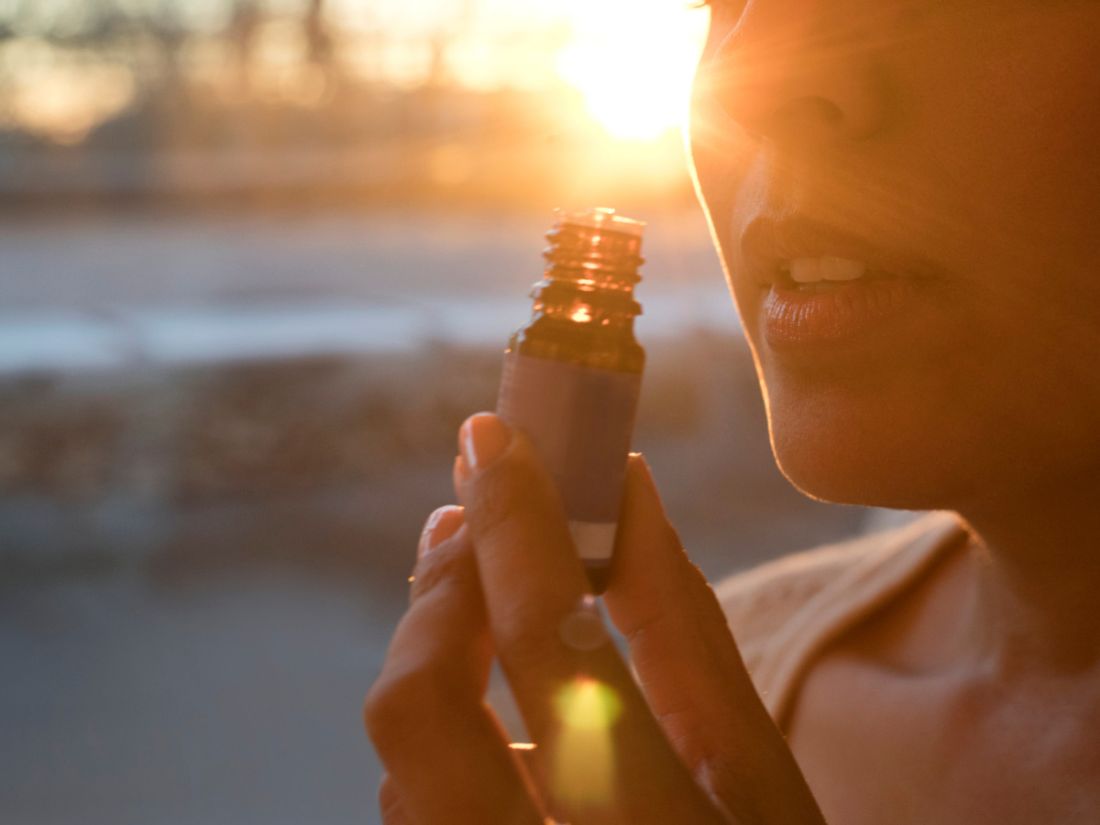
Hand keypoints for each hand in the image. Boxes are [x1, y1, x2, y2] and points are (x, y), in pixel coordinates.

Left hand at [365, 413, 825, 823]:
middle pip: (421, 707)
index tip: (491, 435)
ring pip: (398, 764)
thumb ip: (684, 624)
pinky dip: (441, 734)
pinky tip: (492, 708)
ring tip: (479, 592)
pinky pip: (413, 810)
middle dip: (439, 591)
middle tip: (471, 518)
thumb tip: (625, 485)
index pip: (553, 640)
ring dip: (432, 657)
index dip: (517, 522)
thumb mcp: (758, 773)